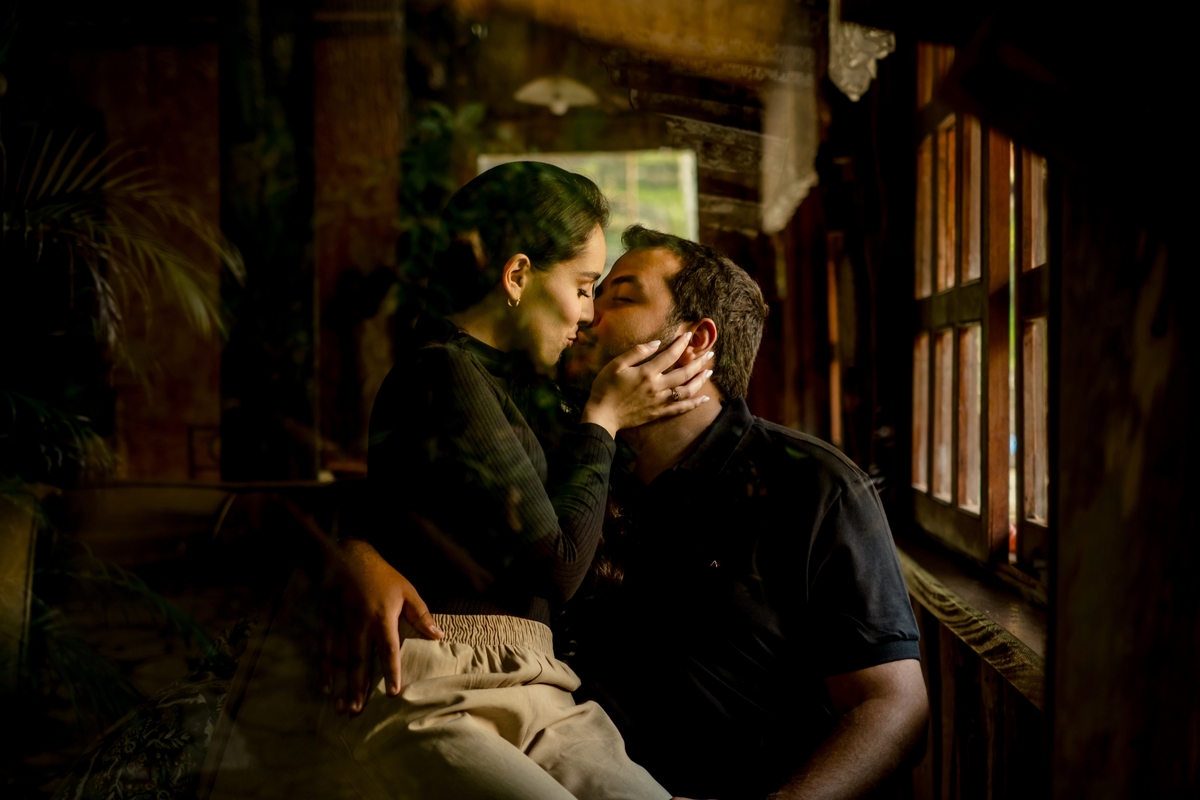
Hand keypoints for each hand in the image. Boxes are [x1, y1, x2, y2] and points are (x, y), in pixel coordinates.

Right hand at [320, 539, 442, 713]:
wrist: (347, 554)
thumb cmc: (382, 574)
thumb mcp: (406, 589)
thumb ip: (421, 614)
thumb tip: (439, 635)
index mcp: (382, 617)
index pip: (388, 650)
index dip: (390, 672)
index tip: (392, 693)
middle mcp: (360, 624)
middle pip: (360, 661)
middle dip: (358, 688)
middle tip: (356, 712)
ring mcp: (340, 623)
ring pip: (340, 660)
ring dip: (341, 684)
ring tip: (341, 707)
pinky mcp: (326, 620)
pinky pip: (324, 648)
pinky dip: (325, 668)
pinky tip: (326, 685)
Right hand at [581, 333, 714, 436]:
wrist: (602, 416)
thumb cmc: (605, 388)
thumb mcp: (616, 364)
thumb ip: (637, 352)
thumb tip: (656, 343)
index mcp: (647, 372)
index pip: (670, 355)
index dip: (681, 344)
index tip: (689, 336)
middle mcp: (657, 386)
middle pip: (684, 373)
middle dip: (699, 362)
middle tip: (709, 354)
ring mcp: (660, 401)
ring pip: (686, 390)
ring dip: (700, 381)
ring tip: (709, 372)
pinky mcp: (659, 413)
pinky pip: (681, 408)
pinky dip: (694, 404)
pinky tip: (704, 399)